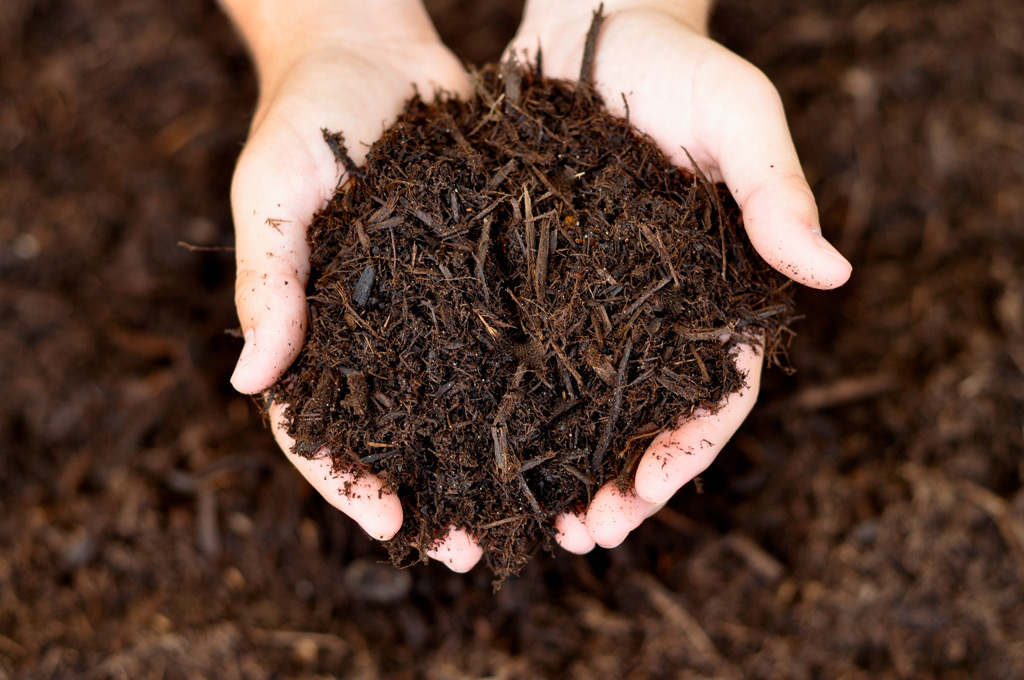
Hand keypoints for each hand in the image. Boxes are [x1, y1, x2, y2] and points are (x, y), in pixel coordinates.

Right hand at [224, 0, 480, 569]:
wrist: (373, 49)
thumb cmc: (306, 115)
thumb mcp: (274, 191)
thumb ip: (268, 279)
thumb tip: (250, 382)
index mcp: (313, 326)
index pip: (318, 426)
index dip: (347, 481)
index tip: (390, 521)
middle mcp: (375, 332)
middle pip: (398, 436)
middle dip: (432, 497)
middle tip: (476, 551)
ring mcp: (430, 310)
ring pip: (456, 405)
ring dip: (486, 466)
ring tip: (533, 515)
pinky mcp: (483, 277)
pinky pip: (503, 343)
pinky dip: (527, 391)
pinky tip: (568, 428)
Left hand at [509, 0, 852, 551]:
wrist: (593, 26)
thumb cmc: (677, 66)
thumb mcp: (738, 115)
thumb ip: (776, 188)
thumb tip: (832, 272)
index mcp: (718, 290)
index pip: (716, 394)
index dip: (684, 454)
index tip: (641, 501)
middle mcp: (657, 312)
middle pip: (647, 419)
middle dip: (620, 485)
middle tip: (581, 538)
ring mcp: (594, 304)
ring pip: (585, 406)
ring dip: (563, 468)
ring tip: (532, 522)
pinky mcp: (535, 283)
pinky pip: (524, 357)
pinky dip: (513, 410)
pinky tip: (477, 448)